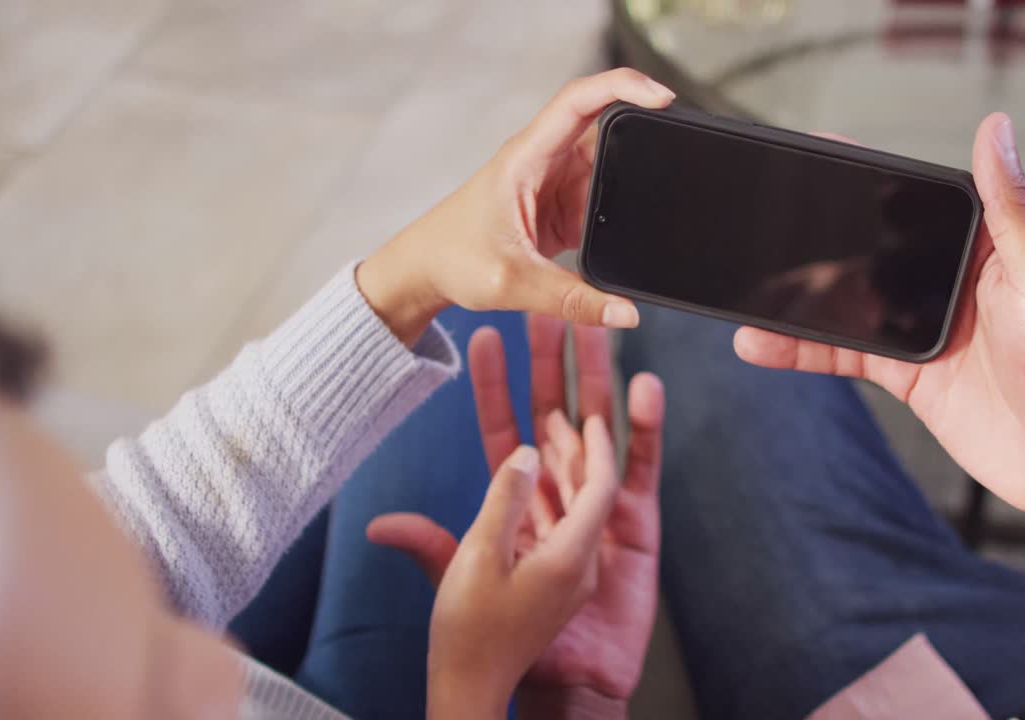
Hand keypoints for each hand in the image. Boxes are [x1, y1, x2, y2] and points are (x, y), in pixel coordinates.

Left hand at [356, 69, 675, 345]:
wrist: (424, 272)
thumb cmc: (452, 259)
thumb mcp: (514, 283)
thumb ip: (573, 301)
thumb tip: (625, 313)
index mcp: (526, 157)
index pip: (578, 100)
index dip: (622, 86)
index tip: (661, 97)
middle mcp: (542, 161)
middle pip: (603, 131)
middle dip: (638, 141)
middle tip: (672, 160)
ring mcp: (553, 183)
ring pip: (608, 169)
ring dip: (627, 186)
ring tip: (649, 205)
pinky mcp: (559, 208)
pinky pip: (600, 200)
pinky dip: (617, 213)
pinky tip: (627, 229)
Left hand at [368, 315, 665, 718]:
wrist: (567, 678)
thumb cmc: (511, 633)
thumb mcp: (464, 581)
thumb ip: (430, 546)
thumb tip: (381, 526)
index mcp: (517, 497)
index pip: (505, 427)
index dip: (497, 384)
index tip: (488, 338)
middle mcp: (559, 491)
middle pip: (557, 411)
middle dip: (554, 362)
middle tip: (551, 307)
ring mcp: (599, 503)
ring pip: (601, 426)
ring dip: (599, 379)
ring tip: (599, 328)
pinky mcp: (636, 522)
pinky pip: (640, 468)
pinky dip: (643, 429)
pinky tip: (643, 389)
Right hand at [368, 427, 618, 718]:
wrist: (470, 692)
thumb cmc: (470, 636)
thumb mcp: (477, 562)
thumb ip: (504, 501)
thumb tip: (524, 453)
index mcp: (569, 558)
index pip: (599, 487)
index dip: (594, 446)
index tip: (587, 413)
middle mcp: (577, 563)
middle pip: (587, 487)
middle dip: (578, 442)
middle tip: (564, 404)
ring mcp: (564, 572)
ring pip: (570, 504)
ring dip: (560, 463)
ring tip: (548, 420)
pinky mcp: (547, 579)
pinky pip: (555, 523)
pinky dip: (544, 492)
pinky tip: (532, 469)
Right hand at [733, 114, 1024, 527]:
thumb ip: (1011, 208)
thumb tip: (996, 130)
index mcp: (983, 246)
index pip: (914, 200)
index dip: (868, 178)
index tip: (821, 155)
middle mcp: (946, 280)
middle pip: (867, 250)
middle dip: (815, 240)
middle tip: (764, 226)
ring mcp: (919, 327)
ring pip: (844, 303)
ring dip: (796, 301)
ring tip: (750, 295)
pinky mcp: (903, 373)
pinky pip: (841, 353)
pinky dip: (800, 349)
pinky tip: (764, 344)